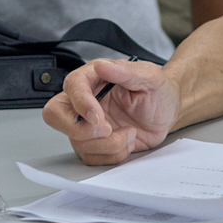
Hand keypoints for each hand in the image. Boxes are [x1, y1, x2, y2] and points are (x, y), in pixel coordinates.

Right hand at [44, 59, 178, 165]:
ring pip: (76, 141)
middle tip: (106, 130)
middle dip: (77, 129)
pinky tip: (126, 141)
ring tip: (129, 133)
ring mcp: (86, 124)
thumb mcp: (150, 76)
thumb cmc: (158, 91)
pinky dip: (112, 154)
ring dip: (108, 144)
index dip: (81, 103)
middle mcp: (85, 100)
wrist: (168, 113)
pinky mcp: (94, 143)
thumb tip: (104, 66)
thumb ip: (126, 71)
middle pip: (54, 114)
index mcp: (95, 77)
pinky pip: (90, 157)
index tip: (98, 118)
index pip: (72, 86)